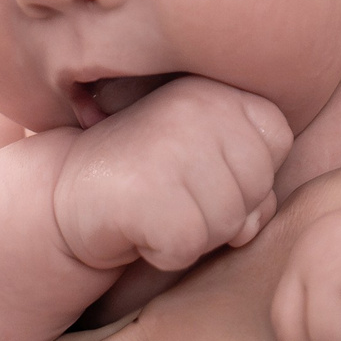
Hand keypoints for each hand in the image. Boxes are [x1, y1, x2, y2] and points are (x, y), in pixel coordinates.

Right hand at [50, 75, 291, 272]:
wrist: (63, 190)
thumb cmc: (148, 177)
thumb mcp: (207, 164)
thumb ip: (251, 183)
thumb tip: (251, 226)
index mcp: (216, 87)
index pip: (278, 139)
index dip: (248, 171)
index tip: (199, 167)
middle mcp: (197, 105)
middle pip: (258, 187)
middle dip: (224, 208)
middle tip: (173, 191)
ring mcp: (171, 146)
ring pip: (228, 223)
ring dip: (196, 234)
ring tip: (156, 206)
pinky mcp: (146, 192)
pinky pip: (188, 247)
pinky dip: (165, 253)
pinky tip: (138, 227)